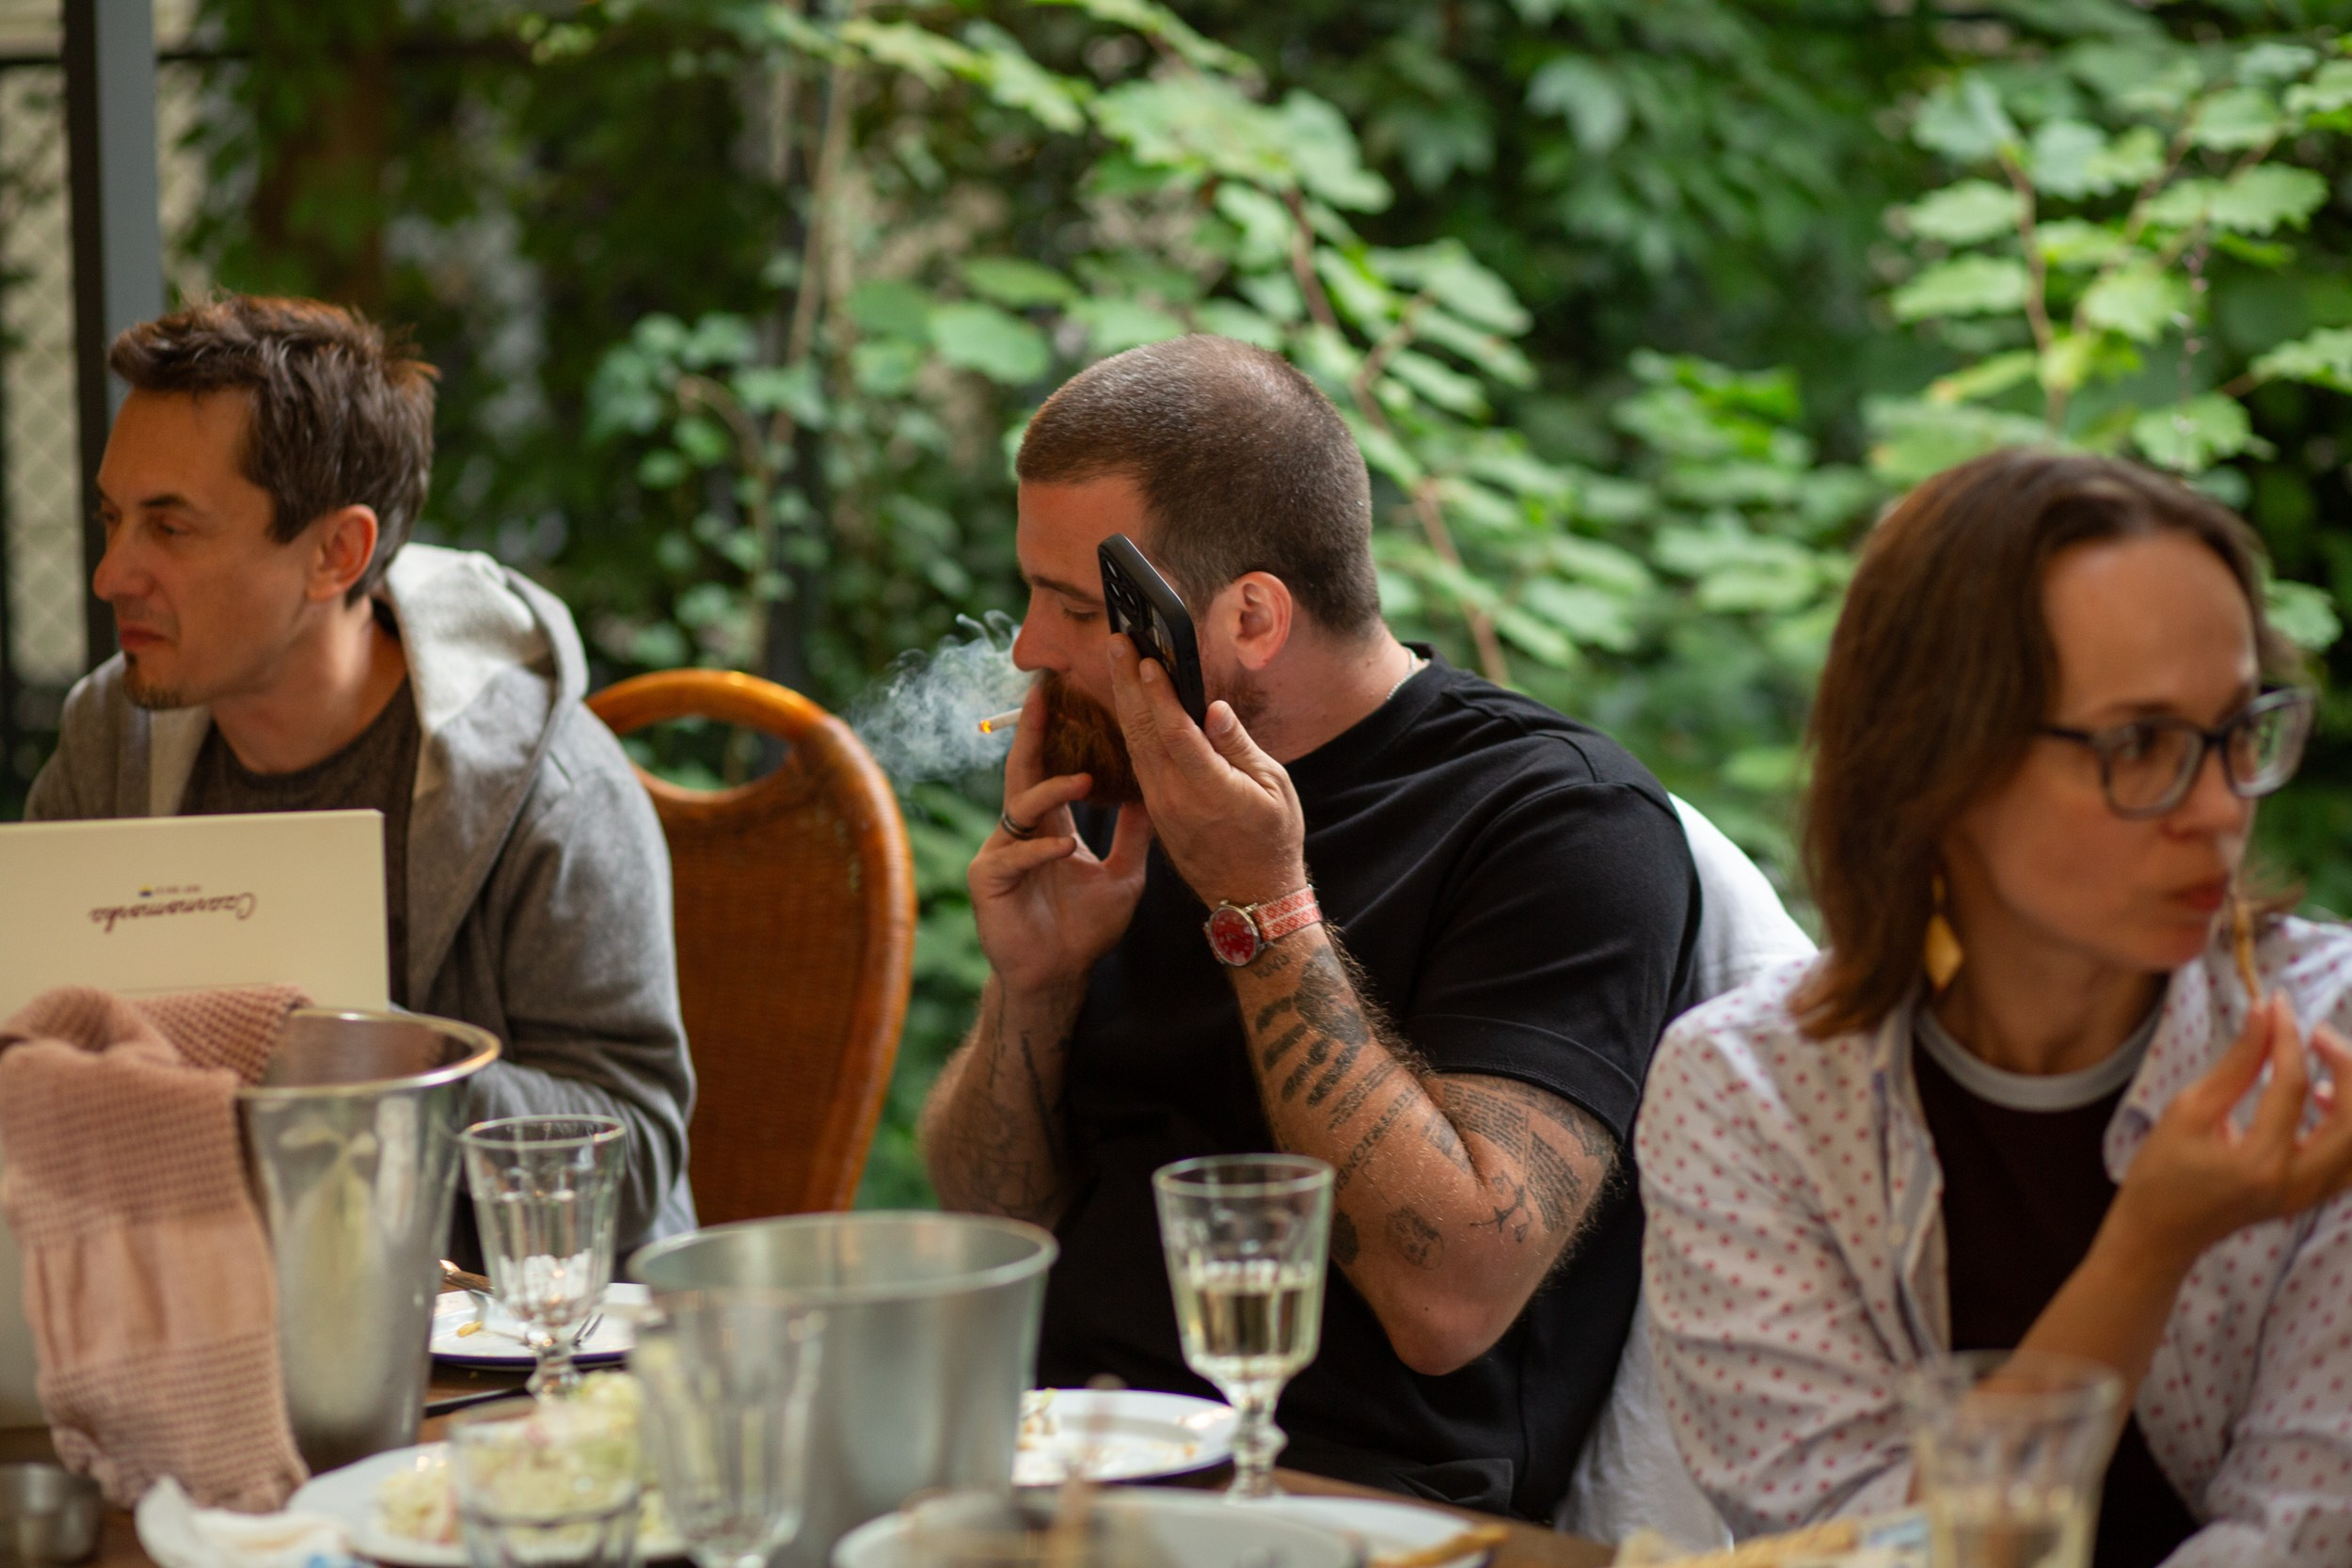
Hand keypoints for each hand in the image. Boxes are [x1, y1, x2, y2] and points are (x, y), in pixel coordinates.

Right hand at [968, 679, 1152, 996]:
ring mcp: (1001, 854)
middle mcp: (1020, 832)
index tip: (1063, 694)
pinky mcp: (989, 881)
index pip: (1048, 768)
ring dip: (1051, 792)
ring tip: (1083, 780)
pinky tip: (1065, 850)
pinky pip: (1014, 857)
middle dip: (1032, 733)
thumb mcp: (1124, 876)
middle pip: (1023, 771)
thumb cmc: (1085, 930)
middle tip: (1043, 696)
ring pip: (1020, 808)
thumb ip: (1134, 836)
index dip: (1053, 733)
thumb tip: (1154, 794)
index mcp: (1048, 826)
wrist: (1059, 976)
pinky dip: (1041, 850)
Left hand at [1104, 635, 1305, 908]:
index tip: (1148, 660)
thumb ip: (1239, 747)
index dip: (1159, 694)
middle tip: (1117, 642)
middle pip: (1143, 731)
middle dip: (1128, 683)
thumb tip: (1214, 708)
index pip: (1175, 733)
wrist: (1251, 898)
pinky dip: (1130, 727)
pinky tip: (1127, 704)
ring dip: (1123, 700)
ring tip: (1117, 663)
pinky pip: (1138, 762)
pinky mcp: (1156, 811)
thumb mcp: (1274, 789)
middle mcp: (1176, 796)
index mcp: (1209, 788)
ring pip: (1134, 744)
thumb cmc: (1273, 840)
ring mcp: (1161, 805)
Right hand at [2106, 992, 2351, 1278]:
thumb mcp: (2187, 1112)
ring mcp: (2309, 1195)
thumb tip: (2264, 1014)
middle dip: (2343, 1066)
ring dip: (2350, 1095)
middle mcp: (2296, 1183)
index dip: (2287, 1038)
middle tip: (2312, 1034)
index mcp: (2259, 1163)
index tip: (2278, 1003)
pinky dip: (2345, 1123)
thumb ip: (2235, 1065)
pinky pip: (2348, 1158)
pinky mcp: (2311, 1196)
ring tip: (2319, 1064)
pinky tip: (2319, 1099)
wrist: (2160, 1235)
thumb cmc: (2160, 1174)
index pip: (2291, 1087)